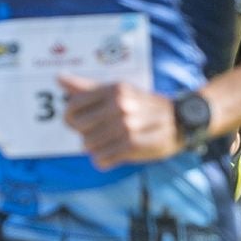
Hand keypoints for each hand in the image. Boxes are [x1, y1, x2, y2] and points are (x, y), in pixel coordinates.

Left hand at [58, 76, 178, 169]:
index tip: (81, 121)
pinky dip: (104, 161)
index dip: (70, 117)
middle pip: (79, 127)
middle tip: (100, 134)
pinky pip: (101, 160)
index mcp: (114, 90)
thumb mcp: (120, 91)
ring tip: (111, 144)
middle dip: (85, 134)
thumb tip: (59, 79)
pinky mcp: (133, 146)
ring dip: (96, 149)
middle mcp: (120, 106)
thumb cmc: (145, 105)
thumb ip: (89, 87)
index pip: (73, 105)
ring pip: (88, 146)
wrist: (182, 121)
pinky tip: (116, 154)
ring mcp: (127, 127)